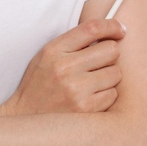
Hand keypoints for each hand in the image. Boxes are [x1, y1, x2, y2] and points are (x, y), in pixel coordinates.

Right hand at [1, 18, 124, 115]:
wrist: (26, 119)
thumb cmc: (39, 85)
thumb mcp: (46, 57)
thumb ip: (72, 43)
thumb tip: (107, 32)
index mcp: (53, 50)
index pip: (92, 28)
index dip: (111, 26)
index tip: (120, 30)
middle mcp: (64, 67)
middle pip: (111, 50)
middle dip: (109, 55)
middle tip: (99, 63)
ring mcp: (76, 89)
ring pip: (116, 73)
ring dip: (109, 76)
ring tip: (93, 82)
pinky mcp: (86, 108)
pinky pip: (113, 94)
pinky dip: (106, 95)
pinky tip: (91, 97)